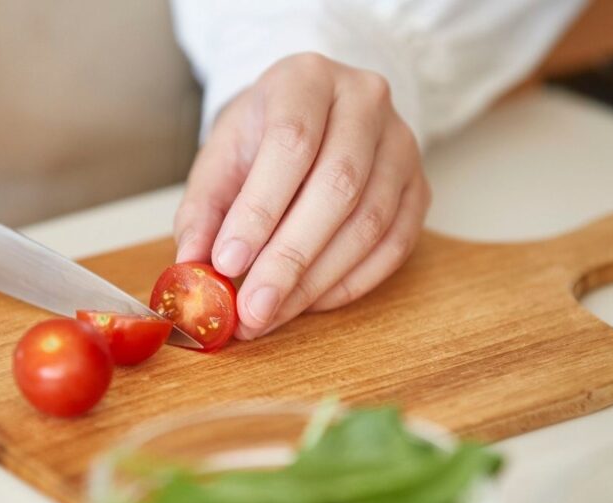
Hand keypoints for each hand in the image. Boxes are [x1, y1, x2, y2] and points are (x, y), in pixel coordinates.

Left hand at [173, 53, 430, 339]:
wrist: (311, 115)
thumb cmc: (262, 136)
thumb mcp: (220, 158)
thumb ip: (203, 209)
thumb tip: (193, 267)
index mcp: (306, 79)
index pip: (290, 144)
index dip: (259, 210)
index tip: (227, 263)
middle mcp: (365, 102)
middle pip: (338, 186)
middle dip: (289, 258)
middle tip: (252, 309)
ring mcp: (402, 145)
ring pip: (369, 223)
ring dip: (316, 280)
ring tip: (271, 314)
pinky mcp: (420, 187)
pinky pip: (394, 246)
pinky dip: (350, 284)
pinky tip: (310, 302)